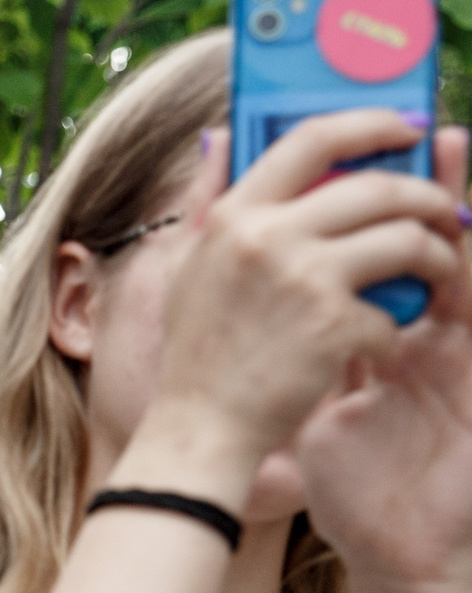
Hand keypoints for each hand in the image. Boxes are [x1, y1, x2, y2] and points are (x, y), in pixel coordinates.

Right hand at [148, 114, 469, 473]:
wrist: (199, 429)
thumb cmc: (197, 350)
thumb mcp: (186, 264)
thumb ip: (204, 198)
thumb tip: (222, 134)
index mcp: (235, 216)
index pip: (314, 138)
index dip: (373, 123)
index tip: (408, 127)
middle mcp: (267, 237)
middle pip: (376, 187)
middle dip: (427, 196)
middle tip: (446, 211)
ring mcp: (301, 280)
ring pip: (404, 238)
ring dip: (435, 255)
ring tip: (435, 273)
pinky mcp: (331, 326)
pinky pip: (394, 310)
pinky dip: (397, 333)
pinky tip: (385, 349)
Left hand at [296, 172, 471, 592]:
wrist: (405, 558)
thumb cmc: (364, 496)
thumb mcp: (321, 419)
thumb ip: (303, 367)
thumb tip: (257, 326)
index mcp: (385, 346)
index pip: (374, 265)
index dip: (358, 221)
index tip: (333, 171)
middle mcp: (426, 340)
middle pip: (418, 250)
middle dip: (411, 191)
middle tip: (405, 130)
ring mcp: (456, 355)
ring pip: (459, 263)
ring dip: (456, 205)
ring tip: (450, 144)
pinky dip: (470, 266)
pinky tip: (467, 227)